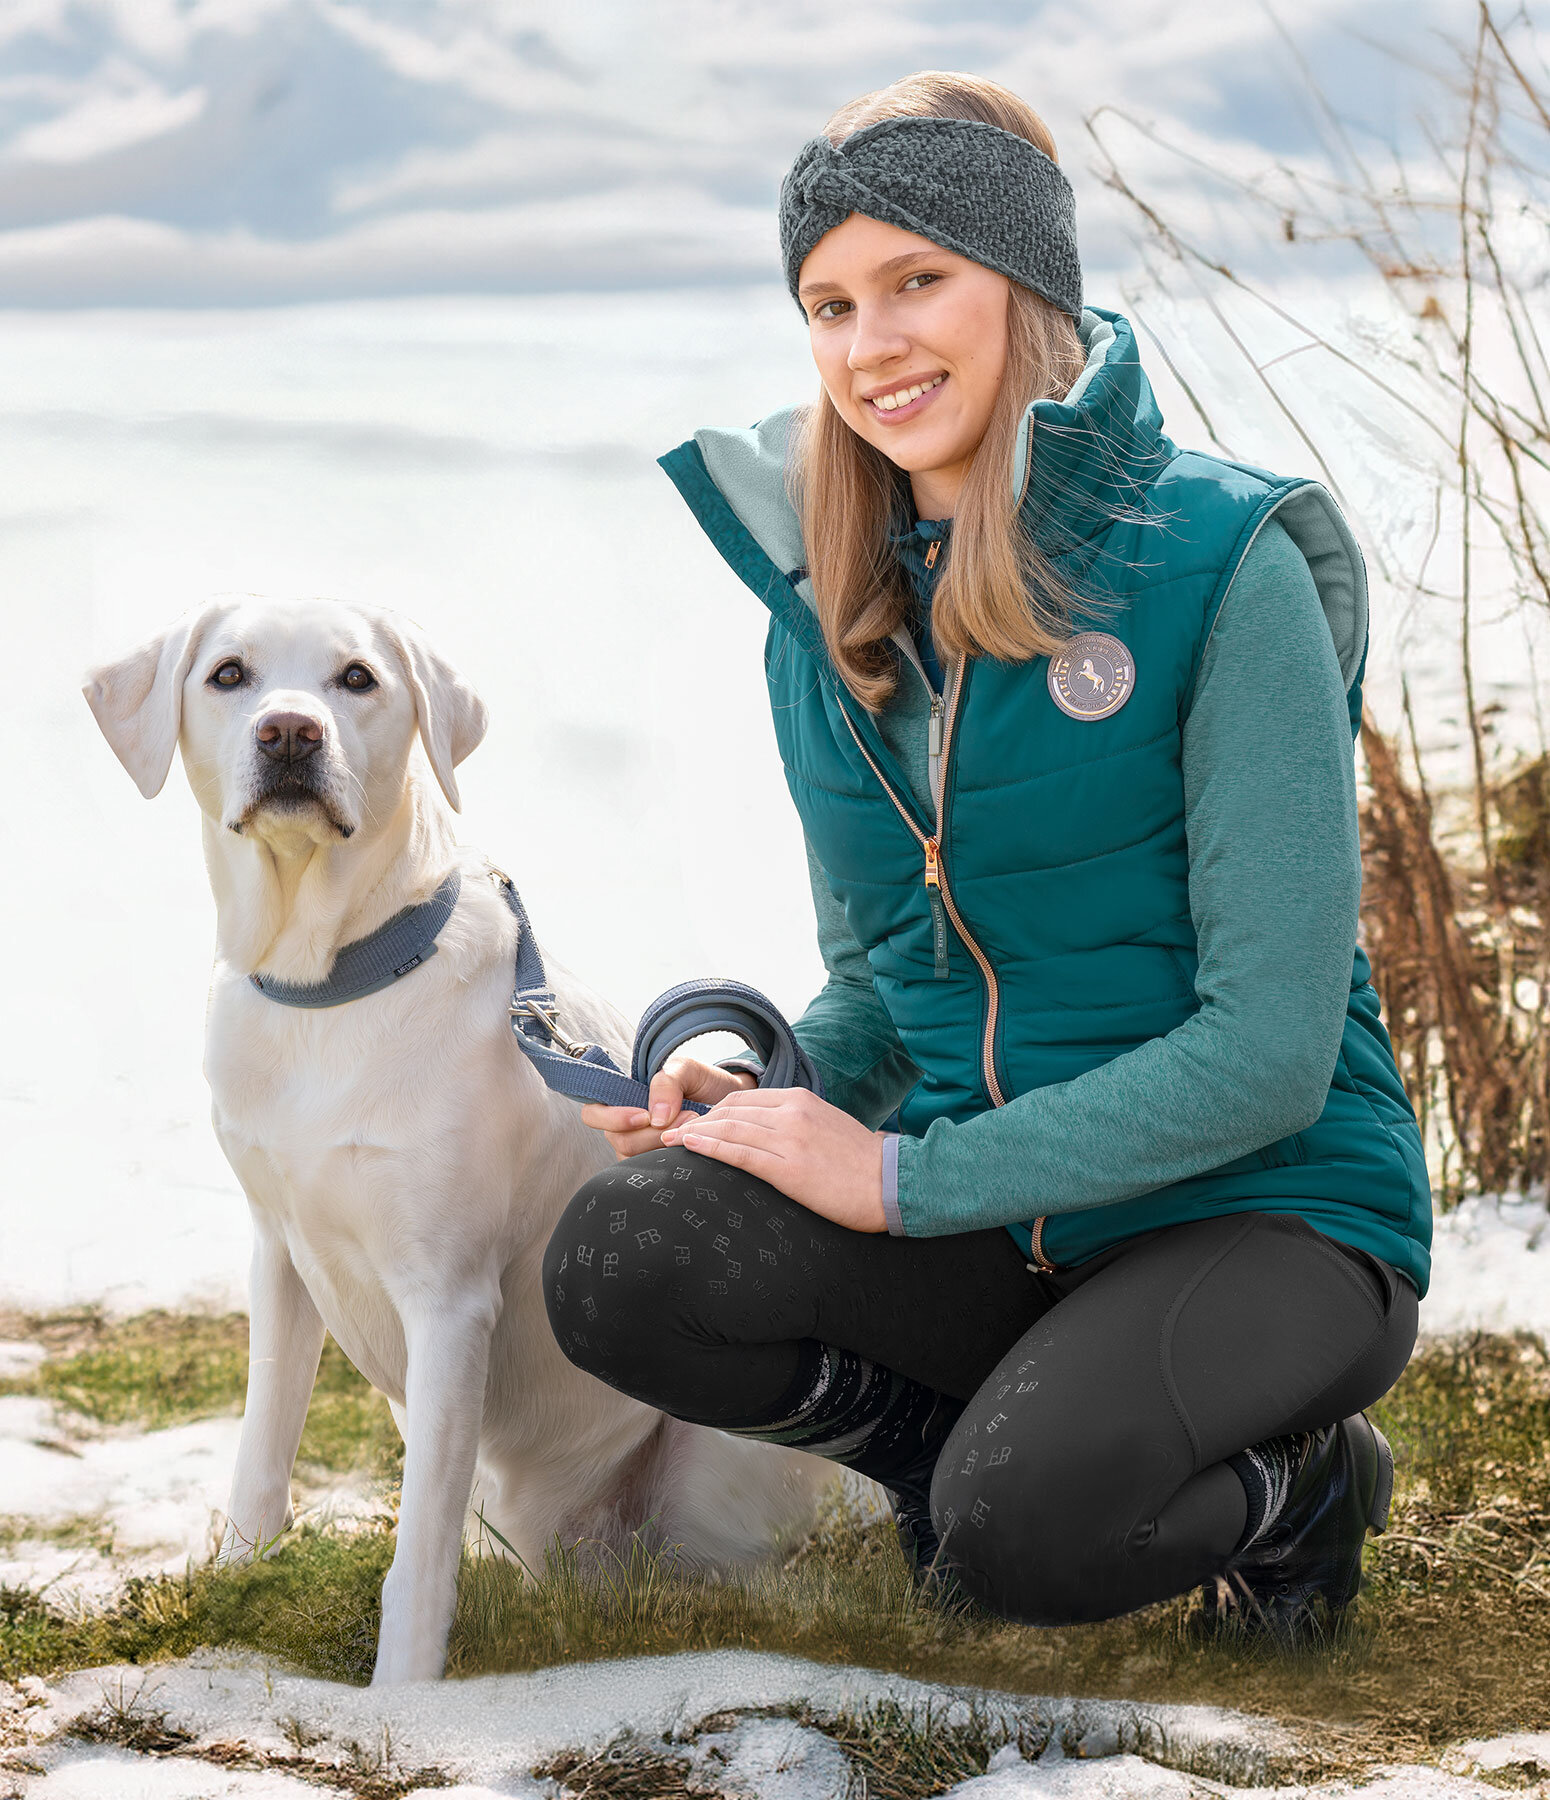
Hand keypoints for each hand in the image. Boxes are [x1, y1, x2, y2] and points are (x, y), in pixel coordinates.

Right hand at [580, 1055, 757, 1159]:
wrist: (729, 1101)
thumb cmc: (701, 1082)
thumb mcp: (685, 1070)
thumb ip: (667, 1083)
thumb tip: (655, 1117)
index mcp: (621, 1101)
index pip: (592, 1114)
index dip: (612, 1118)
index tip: (644, 1115)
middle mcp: (624, 1129)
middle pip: (619, 1140)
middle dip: (653, 1133)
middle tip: (688, 1116)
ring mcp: (640, 1151)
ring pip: (637, 1161)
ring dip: (667, 1146)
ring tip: (694, 1127)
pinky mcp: (658, 1168)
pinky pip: (656, 1173)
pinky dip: (675, 1161)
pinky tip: (693, 1146)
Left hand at [659, 1087, 886, 1232]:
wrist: (892, 1183)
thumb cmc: (860, 1162)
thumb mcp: (826, 1127)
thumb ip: (795, 1123)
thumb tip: (765, 1133)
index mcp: (800, 1100)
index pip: (743, 1100)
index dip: (711, 1112)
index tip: (691, 1123)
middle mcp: (792, 1113)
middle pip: (730, 1111)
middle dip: (695, 1121)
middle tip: (668, 1133)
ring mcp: (790, 1139)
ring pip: (729, 1129)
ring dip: (693, 1134)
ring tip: (667, 1142)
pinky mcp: (789, 1169)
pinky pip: (740, 1153)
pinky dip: (710, 1148)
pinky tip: (689, 1148)